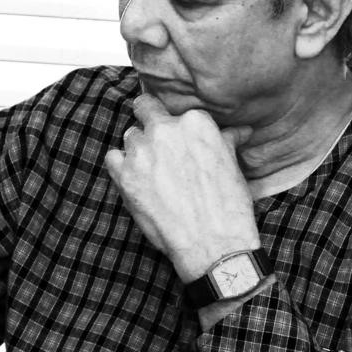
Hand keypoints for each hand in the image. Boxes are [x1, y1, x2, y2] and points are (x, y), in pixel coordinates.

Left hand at [104, 94, 259, 279]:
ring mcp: (141, 150)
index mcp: (195, 121)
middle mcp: (165, 129)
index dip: (174, 124)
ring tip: (153, 172)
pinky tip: (135, 179)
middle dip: (149, 121)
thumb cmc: (228, 206)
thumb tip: (238, 131)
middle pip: (144, 108)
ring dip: (139, 149)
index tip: (176, 138)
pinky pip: (112, 158)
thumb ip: (226, 140)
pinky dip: (120, 166)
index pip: (174, 110)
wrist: (213, 243)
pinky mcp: (123, 174)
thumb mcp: (232, 166)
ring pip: (130, 136)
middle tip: (157, 143)